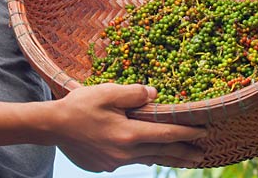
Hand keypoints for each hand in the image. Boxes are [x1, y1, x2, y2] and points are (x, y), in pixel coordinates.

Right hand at [54, 83, 206, 171]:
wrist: (52, 127)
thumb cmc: (79, 106)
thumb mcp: (107, 92)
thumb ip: (133, 93)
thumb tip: (154, 94)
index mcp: (129, 134)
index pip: (166, 135)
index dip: (187, 133)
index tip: (205, 131)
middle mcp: (125, 153)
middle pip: (162, 153)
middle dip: (184, 152)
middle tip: (202, 153)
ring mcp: (114, 162)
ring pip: (147, 159)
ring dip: (167, 157)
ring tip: (183, 158)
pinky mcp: (104, 165)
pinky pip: (130, 161)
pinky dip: (144, 158)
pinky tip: (149, 157)